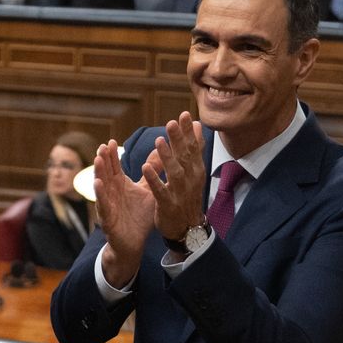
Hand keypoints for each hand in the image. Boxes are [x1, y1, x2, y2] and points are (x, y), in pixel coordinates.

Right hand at [94, 140, 154, 287]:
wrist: (134, 243)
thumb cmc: (139, 216)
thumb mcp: (148, 191)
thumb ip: (152, 172)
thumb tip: (161, 153)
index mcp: (120, 184)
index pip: (115, 166)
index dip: (112, 155)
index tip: (111, 141)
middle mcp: (111, 192)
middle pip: (106, 172)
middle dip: (104, 160)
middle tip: (103, 146)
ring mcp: (107, 204)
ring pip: (101, 186)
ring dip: (99, 173)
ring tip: (98, 160)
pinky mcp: (107, 218)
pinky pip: (103, 204)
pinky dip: (100, 194)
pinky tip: (98, 184)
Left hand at [141, 113, 207, 241]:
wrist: (187, 228)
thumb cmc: (188, 195)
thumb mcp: (193, 171)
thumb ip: (193, 148)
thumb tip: (197, 125)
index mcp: (195, 170)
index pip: (194, 147)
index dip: (189, 132)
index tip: (185, 114)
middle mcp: (190, 179)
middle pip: (185, 156)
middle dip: (178, 139)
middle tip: (172, 122)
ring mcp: (180, 193)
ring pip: (174, 172)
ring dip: (166, 157)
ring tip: (158, 141)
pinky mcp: (169, 205)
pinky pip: (161, 191)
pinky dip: (154, 179)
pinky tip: (146, 167)